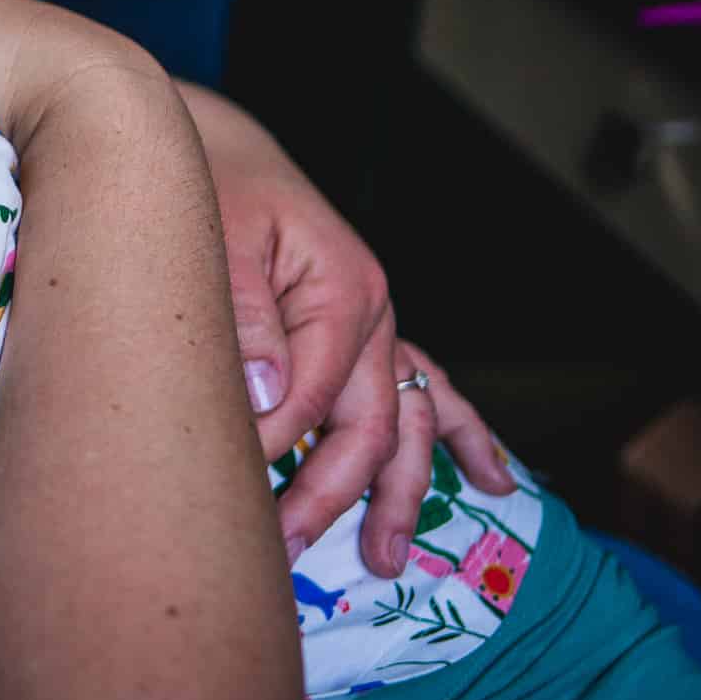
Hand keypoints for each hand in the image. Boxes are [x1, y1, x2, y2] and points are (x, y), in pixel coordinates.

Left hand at [189, 88, 517, 573]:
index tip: (226, 490)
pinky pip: (421, 389)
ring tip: (389, 557)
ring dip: (400, 490)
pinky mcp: (359, 329)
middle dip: (333, 496)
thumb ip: (244, 322)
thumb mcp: (217, 244)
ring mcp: (373, 323)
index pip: (314, 396)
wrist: (209, 142)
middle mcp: (372, 312)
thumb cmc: (209, 185)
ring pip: (403, 420)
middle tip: (287, 553)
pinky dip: (456, 433)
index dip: (271, 449)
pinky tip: (491, 476)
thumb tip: (262, 403)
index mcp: (344, 290)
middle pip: (368, 424)